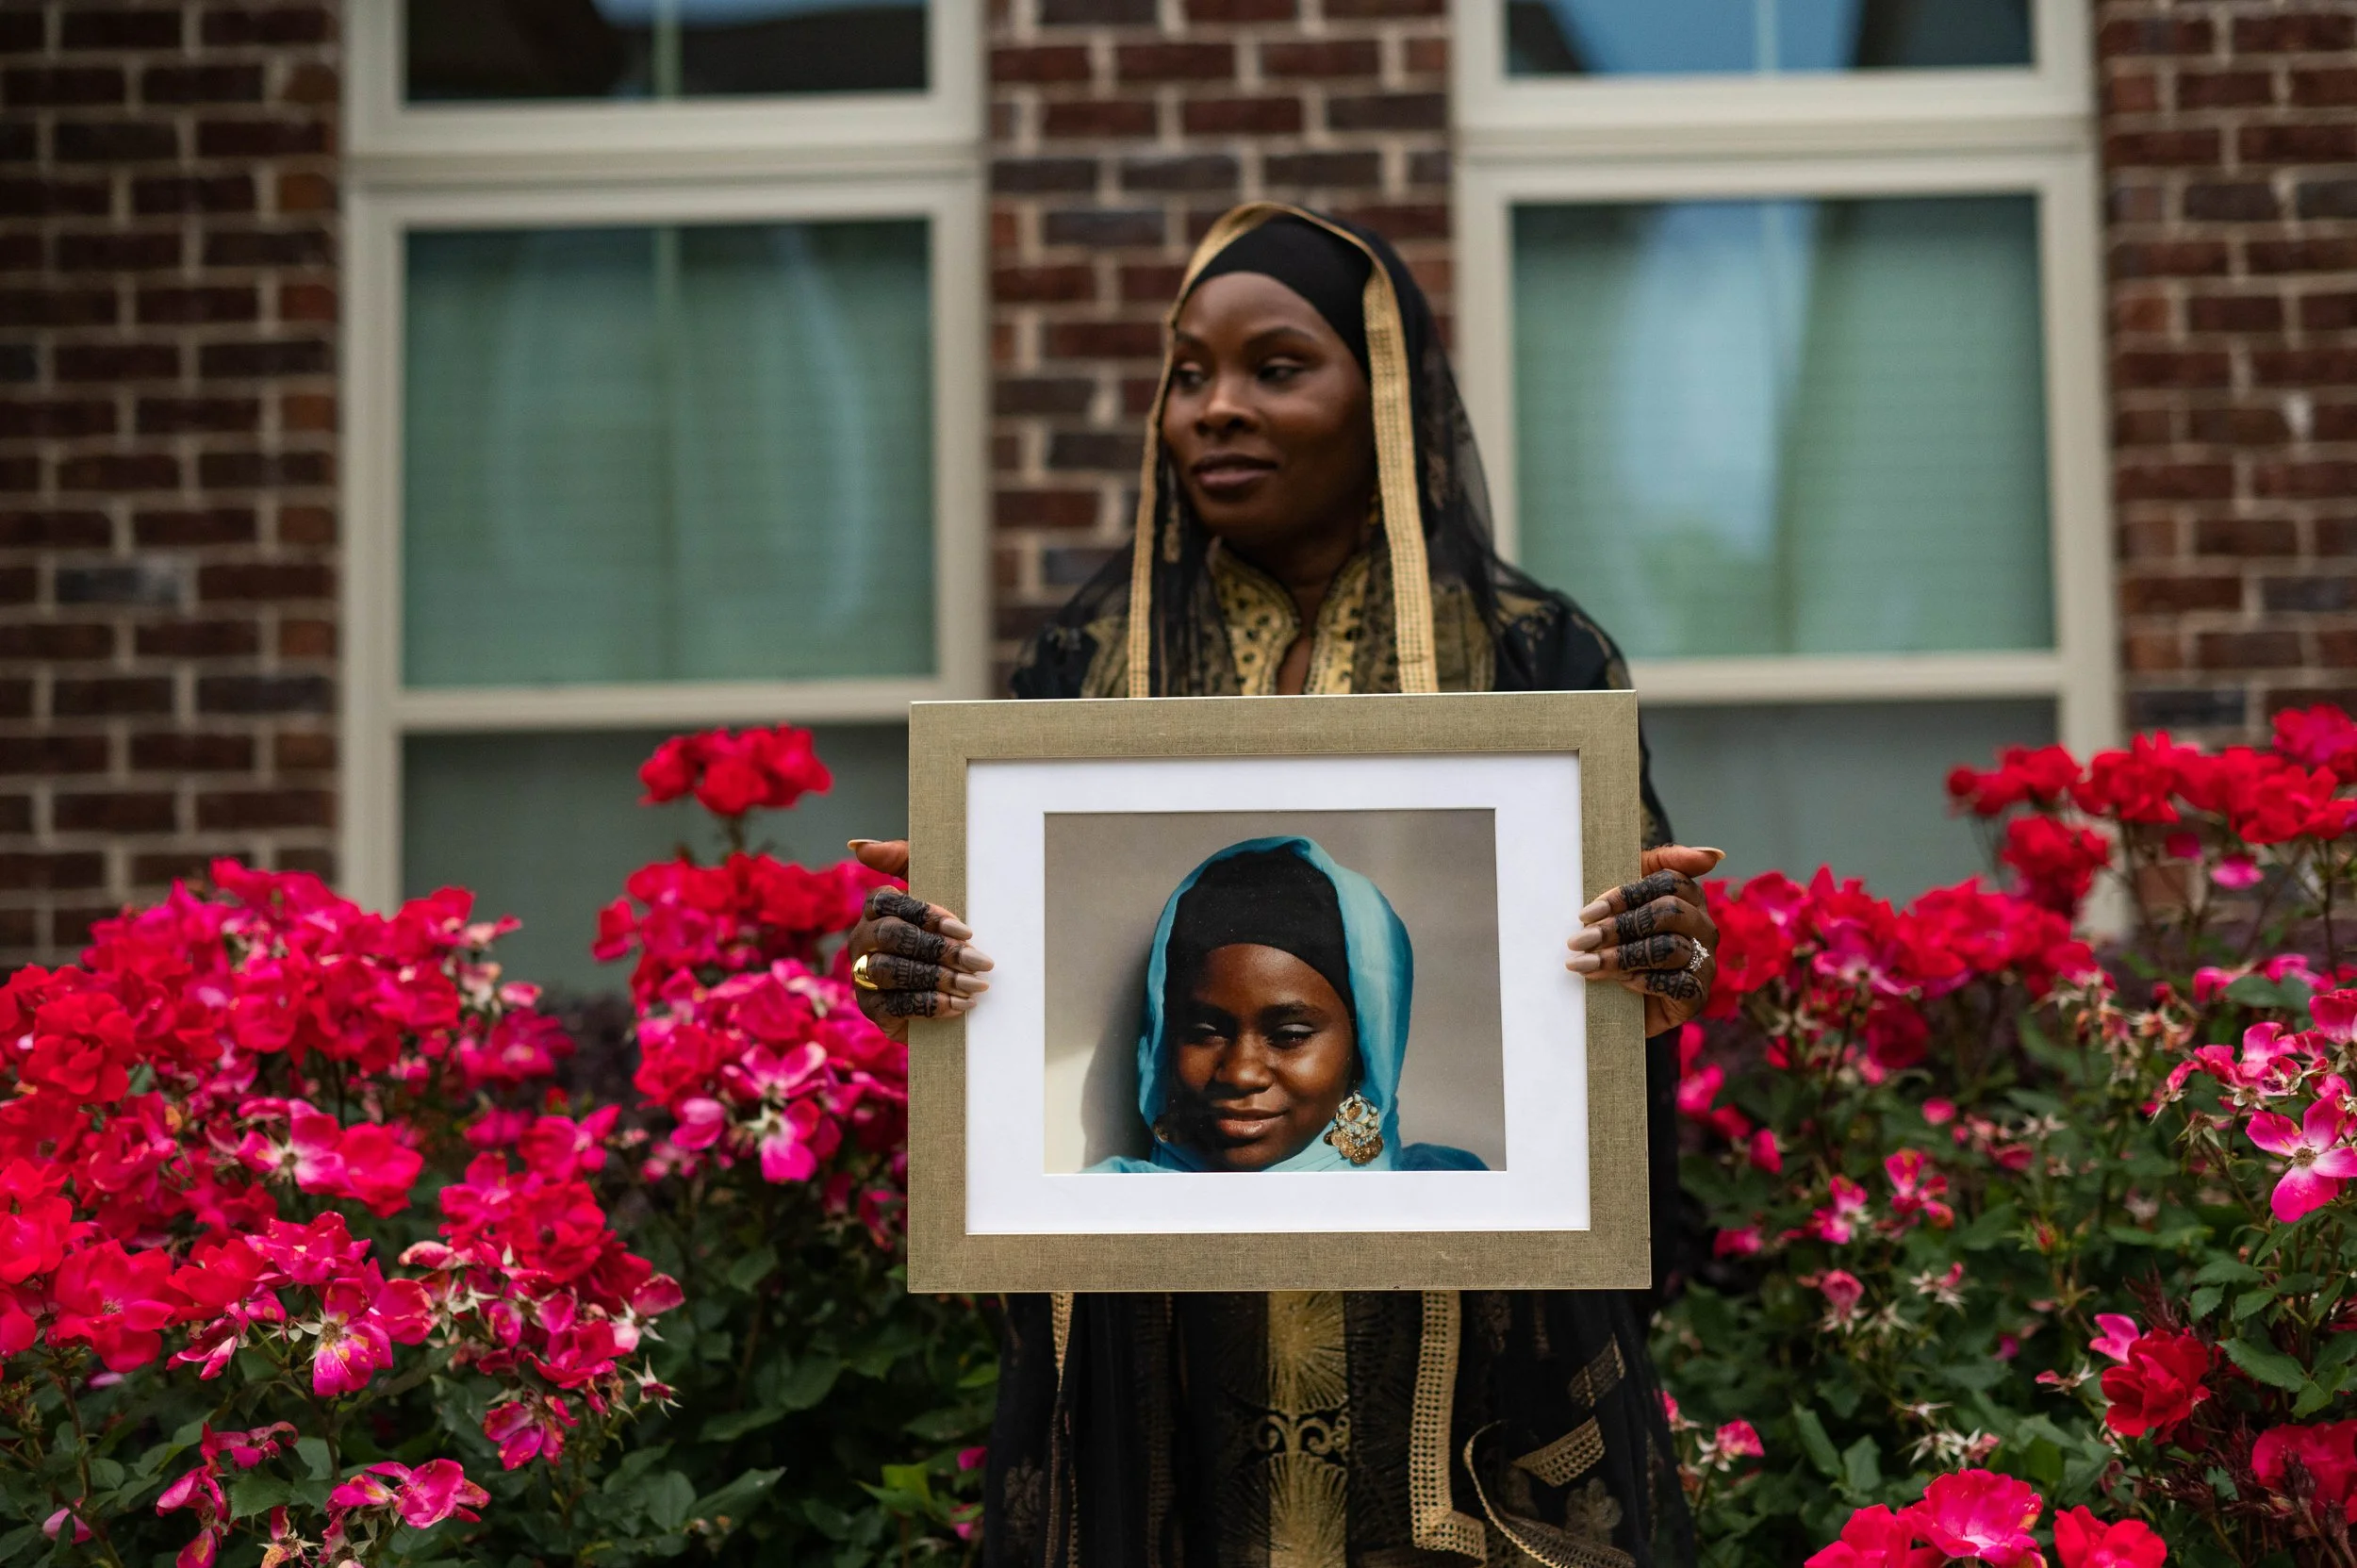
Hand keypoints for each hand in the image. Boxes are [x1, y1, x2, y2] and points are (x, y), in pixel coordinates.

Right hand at [843, 839, 992, 1043]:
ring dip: (938, 978)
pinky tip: (959, 1005)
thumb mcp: (931, 887)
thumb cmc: (940, 929)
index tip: (965, 930)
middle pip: (891, 936)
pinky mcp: (873, 1008)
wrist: (950, 987)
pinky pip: (896, 1005)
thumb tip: (859, 845)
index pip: (889, 902)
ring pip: (892, 971)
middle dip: (938, 949)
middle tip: (979, 961)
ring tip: (974, 985)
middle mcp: (863, 940)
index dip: (926, 914)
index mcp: (876, 909)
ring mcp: (863, 975)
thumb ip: (899, 858)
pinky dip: (930, 1004)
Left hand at [1569, 845, 1723, 1035]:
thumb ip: (1657, 864)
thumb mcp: (1629, 899)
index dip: (1626, 895)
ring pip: (1669, 948)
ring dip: (1622, 956)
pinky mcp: (1697, 995)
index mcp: (1689, 897)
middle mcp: (1702, 927)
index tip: (1587, 913)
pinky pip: (1677, 983)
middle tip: (1581, 941)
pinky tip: (1621, 983)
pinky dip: (1644, 981)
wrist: (1621, 1002)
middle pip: (1668, 912)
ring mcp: (1704, 961)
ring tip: (1587, 964)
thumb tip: (1713, 854)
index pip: (1668, 881)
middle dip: (1619, 926)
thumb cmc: (1622, 940)